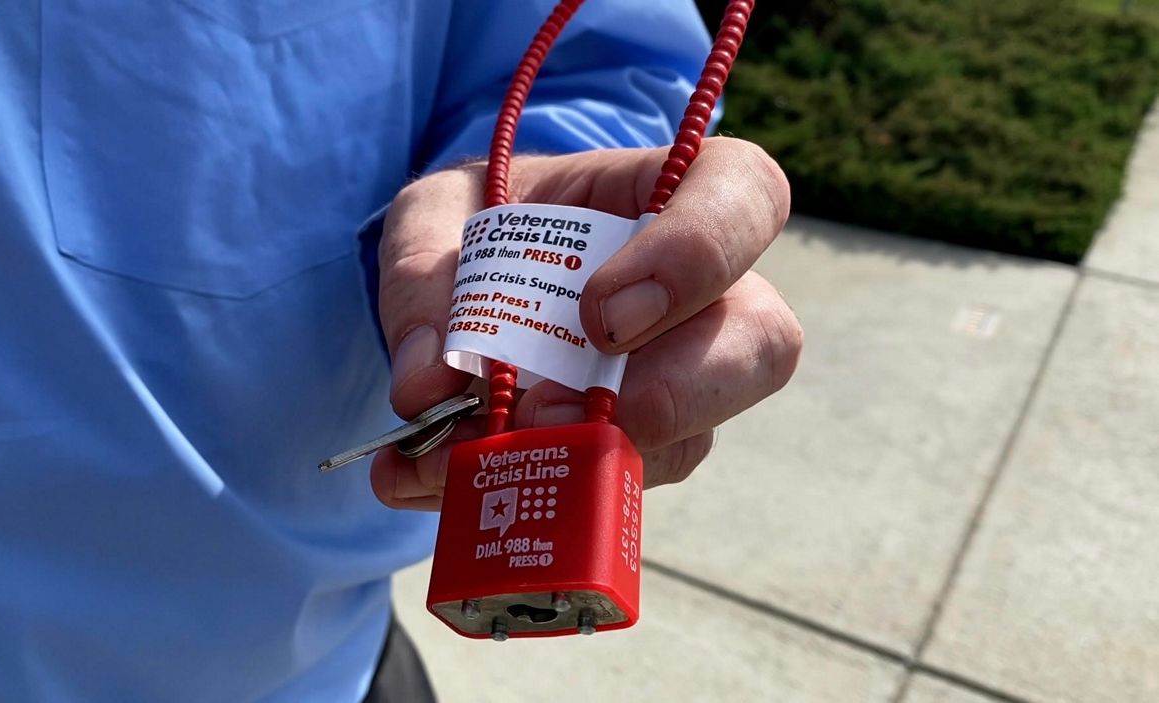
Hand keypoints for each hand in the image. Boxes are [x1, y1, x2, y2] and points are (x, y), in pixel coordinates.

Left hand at [371, 138, 800, 509]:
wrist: (461, 279)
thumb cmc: (472, 223)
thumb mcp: (429, 218)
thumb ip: (420, 276)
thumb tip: (428, 388)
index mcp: (664, 196)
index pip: (743, 196)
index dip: (697, 255)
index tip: (603, 314)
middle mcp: (701, 293)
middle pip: (762, 342)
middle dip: (670, 392)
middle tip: (552, 414)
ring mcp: (680, 379)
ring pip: (698, 435)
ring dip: (592, 461)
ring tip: (481, 457)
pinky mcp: (641, 447)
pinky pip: (621, 485)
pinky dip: (535, 493)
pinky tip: (451, 484)